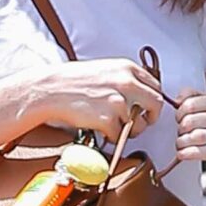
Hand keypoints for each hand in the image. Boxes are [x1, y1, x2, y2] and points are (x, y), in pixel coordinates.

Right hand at [38, 58, 163, 142]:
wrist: (50, 90)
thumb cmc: (72, 80)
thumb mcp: (104, 69)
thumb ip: (124, 79)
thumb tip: (140, 95)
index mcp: (127, 68)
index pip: (155, 85)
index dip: (153, 99)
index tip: (148, 107)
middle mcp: (127, 83)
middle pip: (156, 104)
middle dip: (151, 117)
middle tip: (142, 123)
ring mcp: (118, 101)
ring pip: (138, 124)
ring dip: (129, 130)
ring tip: (114, 127)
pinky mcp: (108, 119)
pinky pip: (120, 135)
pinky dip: (113, 137)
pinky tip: (103, 131)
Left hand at [175, 88, 205, 180]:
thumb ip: (192, 100)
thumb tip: (176, 100)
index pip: (191, 103)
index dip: (179, 113)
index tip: (179, 120)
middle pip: (191, 121)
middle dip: (180, 129)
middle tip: (180, 135)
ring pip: (197, 136)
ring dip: (182, 142)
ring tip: (180, 145)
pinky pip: (205, 152)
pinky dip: (189, 153)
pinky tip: (183, 154)